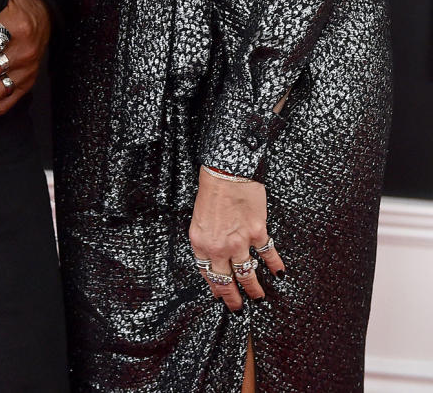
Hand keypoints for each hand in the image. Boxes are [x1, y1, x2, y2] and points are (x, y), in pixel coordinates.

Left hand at [189, 165, 286, 310]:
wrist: (226, 171)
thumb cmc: (211, 189)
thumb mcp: (199, 218)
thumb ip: (207, 240)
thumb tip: (216, 257)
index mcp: (201, 243)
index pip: (207, 274)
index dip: (215, 288)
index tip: (220, 296)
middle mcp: (219, 247)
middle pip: (227, 281)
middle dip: (233, 299)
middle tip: (238, 308)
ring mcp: (239, 242)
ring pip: (248, 276)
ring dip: (254, 290)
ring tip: (258, 297)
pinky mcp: (257, 233)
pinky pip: (268, 255)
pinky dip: (275, 266)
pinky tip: (279, 274)